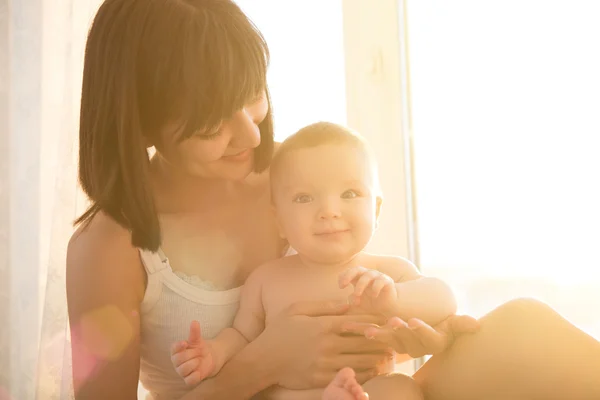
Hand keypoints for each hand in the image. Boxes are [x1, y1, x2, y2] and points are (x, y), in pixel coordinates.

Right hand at [170, 321, 216, 384]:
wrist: (211, 357)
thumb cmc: (200, 347)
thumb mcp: (198, 339)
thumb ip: (195, 332)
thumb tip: (194, 322)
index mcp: (177, 350)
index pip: (173, 349)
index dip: (178, 347)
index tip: (185, 343)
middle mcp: (177, 362)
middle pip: (178, 359)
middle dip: (191, 354)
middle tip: (199, 351)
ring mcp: (182, 372)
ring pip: (182, 370)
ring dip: (193, 364)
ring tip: (199, 359)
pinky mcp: (189, 380)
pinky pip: (188, 381)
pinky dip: (194, 376)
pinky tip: (199, 371)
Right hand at [258, 300, 391, 389]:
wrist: (263, 360)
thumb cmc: (279, 331)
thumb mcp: (297, 310)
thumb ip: (323, 306)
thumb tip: (347, 302)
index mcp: (323, 325)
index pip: (357, 323)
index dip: (375, 323)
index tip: (388, 323)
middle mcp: (327, 344)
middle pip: (363, 342)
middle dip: (381, 341)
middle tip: (395, 340)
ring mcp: (325, 363)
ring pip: (359, 361)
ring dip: (377, 358)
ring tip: (389, 356)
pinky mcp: (322, 378)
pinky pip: (348, 376)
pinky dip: (363, 374)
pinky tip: (372, 371)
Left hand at [339, 266, 398, 316]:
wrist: (388, 305)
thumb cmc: (371, 301)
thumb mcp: (359, 303)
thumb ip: (352, 300)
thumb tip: (350, 300)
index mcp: (359, 277)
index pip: (349, 271)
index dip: (343, 276)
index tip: (340, 286)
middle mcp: (368, 274)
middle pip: (357, 269)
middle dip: (349, 275)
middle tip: (344, 284)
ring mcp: (378, 276)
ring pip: (368, 275)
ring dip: (360, 284)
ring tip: (357, 294)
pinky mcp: (387, 281)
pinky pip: (380, 281)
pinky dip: (376, 288)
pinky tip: (374, 296)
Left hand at [341, 314, 478, 357]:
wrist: (425, 330)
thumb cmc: (442, 329)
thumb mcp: (453, 326)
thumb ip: (461, 324)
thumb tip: (477, 324)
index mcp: (432, 341)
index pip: (429, 338)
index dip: (422, 331)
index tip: (415, 321)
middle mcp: (415, 346)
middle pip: (407, 340)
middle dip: (399, 331)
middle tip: (393, 321)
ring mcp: (400, 343)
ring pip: (389, 340)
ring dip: (379, 336)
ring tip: (370, 331)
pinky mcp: (385, 337)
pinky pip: (374, 334)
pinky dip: (363, 329)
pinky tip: (353, 326)